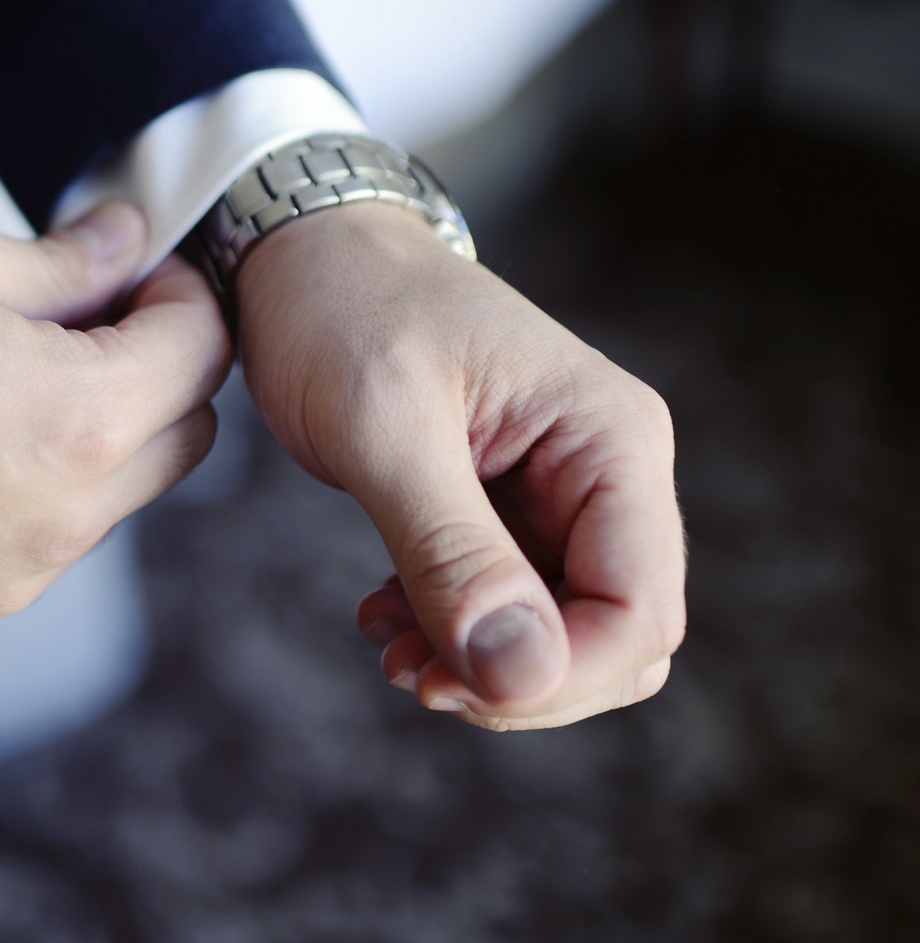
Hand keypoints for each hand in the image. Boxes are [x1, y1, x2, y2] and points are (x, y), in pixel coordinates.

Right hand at [0, 195, 232, 649]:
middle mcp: (58, 524)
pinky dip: (11, 500)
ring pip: (101, 505)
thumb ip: (55, 257)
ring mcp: (1, 584)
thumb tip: (121, 247)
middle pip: (177, 441)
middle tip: (72, 317)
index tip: (133, 268)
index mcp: (79, 420)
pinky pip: (22, 554)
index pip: (200, 352)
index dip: (179, 292)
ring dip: (80, 441)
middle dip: (148, 371)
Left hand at [236, 202, 684, 729]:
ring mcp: (563, 491)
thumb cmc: (344, 309)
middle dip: (518, 681)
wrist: (303, 255)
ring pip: (562, 633)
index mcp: (611, 438)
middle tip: (408, 672)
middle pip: (618, 638)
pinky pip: (513, 606)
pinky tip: (382, 615)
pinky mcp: (510, 508)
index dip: (556, 676)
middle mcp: (608, 468)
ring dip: (481, 665)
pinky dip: (454, 631)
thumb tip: (520, 674)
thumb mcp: (383, 428)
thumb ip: (450, 549)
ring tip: (387, 646)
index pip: (640, 610)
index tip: (447, 686)